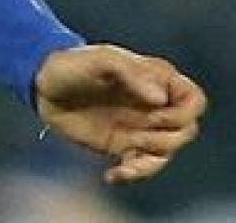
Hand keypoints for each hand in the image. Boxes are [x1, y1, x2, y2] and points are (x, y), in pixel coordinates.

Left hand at [35, 44, 206, 183]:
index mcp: (156, 80)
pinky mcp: (123, 145)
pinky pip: (141, 165)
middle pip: (186, 130)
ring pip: (167, 151)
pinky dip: (133, 174)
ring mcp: (140, 126)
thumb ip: (131, 74)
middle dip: (166, 137)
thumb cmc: (72, 65)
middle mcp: (154, 105)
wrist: (42, 86)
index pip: (194, 99)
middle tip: (135, 136)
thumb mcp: (100, 60)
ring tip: (123, 156)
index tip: (156, 112)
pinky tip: (112, 175)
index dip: (183, 111)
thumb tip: (160, 99)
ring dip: (151, 160)